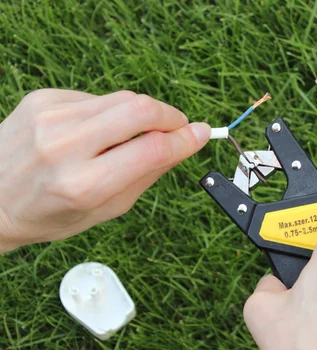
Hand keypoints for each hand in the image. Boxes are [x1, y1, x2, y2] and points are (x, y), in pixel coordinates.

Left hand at [0, 89, 209, 252]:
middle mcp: (64, 146)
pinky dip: (109, 113)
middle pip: (140, 110)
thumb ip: (148, 174)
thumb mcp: (106, 210)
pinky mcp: (43, 99)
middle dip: (170, 116)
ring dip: (142, 114)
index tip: (202, 134)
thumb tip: (185, 144)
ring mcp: (50, 117)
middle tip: (178, 128)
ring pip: (122, 99)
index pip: (151, 149)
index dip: (185, 140)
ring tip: (133, 136)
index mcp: (83, 186)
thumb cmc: (49, 213)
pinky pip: (97, 98)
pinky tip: (97, 132)